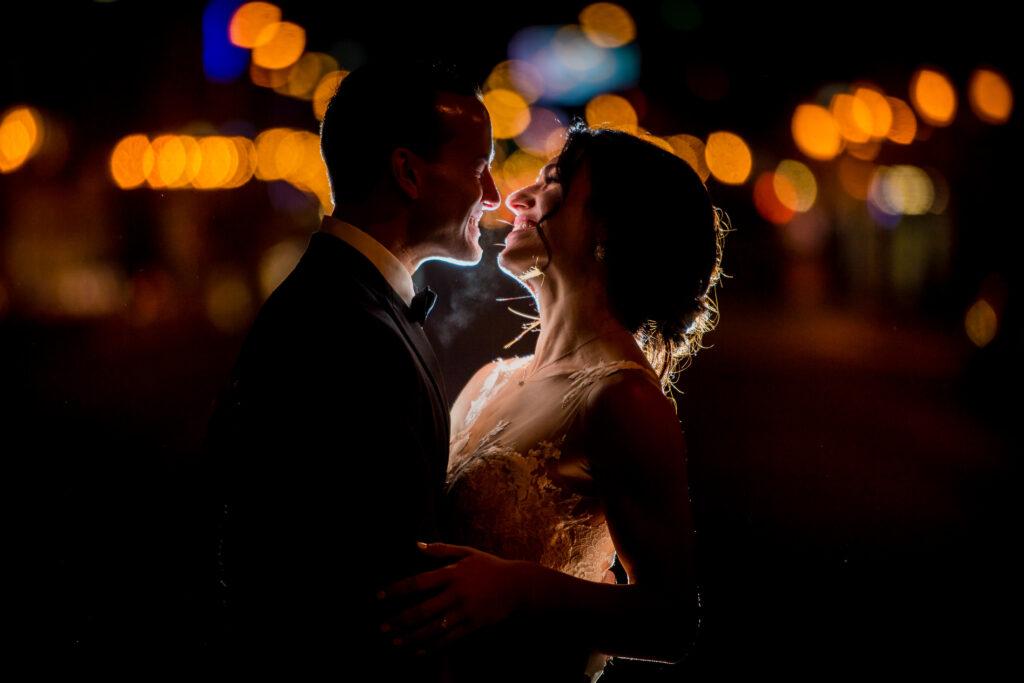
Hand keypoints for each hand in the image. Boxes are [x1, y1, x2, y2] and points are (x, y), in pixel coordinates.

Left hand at [379, 542, 533, 651]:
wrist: (518, 585)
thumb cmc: (489, 566)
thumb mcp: (467, 552)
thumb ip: (441, 549)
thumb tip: (415, 545)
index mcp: (451, 573)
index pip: (417, 583)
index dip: (395, 590)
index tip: (378, 596)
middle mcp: (456, 594)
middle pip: (421, 611)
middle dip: (399, 621)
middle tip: (382, 628)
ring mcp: (465, 612)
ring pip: (433, 629)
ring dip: (411, 638)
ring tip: (395, 642)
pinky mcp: (473, 625)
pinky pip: (449, 639)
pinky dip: (432, 647)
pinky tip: (419, 651)